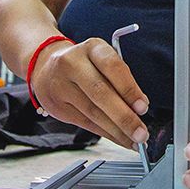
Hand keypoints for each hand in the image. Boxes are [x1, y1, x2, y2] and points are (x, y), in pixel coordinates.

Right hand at [29, 37, 149, 148]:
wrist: (46, 67)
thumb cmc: (84, 64)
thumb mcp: (102, 60)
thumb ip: (120, 80)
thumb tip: (139, 107)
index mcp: (92, 47)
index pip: (112, 67)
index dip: (129, 89)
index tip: (143, 107)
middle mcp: (73, 63)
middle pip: (101, 93)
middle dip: (124, 117)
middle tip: (141, 132)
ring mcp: (61, 85)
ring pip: (93, 112)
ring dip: (117, 130)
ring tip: (134, 140)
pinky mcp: (57, 105)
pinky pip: (86, 123)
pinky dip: (106, 133)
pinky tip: (120, 139)